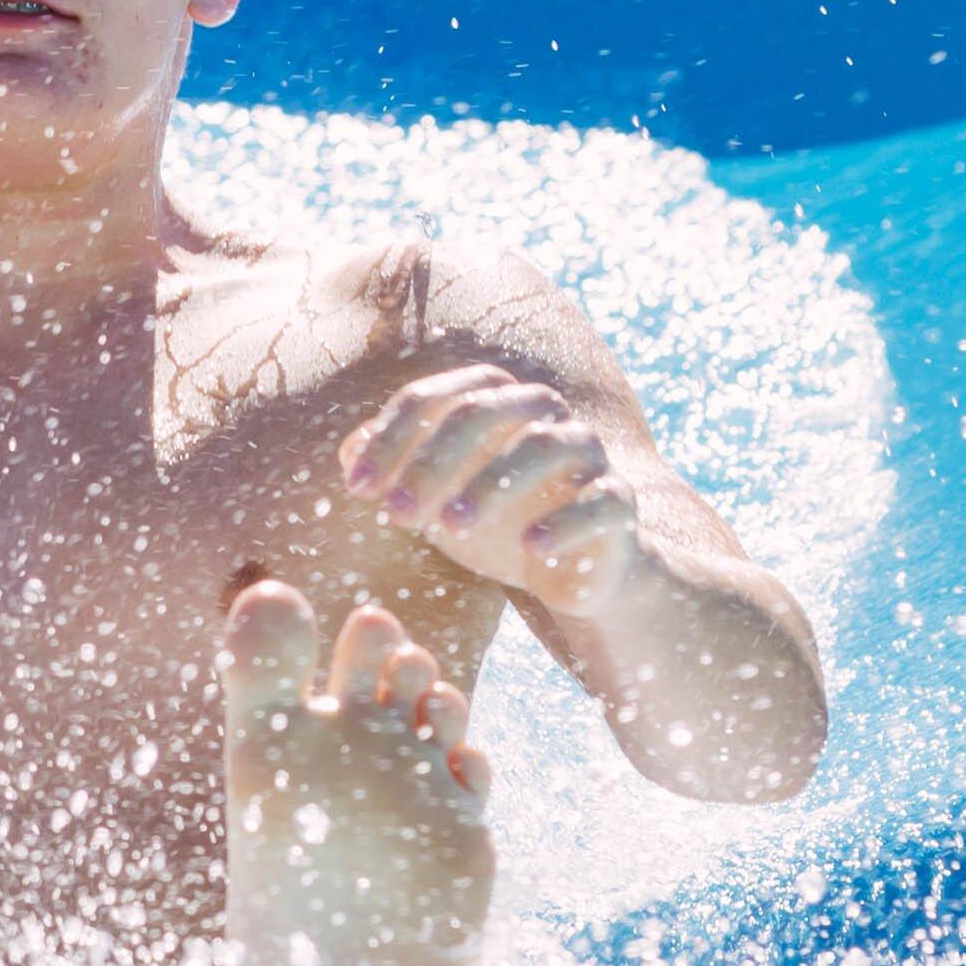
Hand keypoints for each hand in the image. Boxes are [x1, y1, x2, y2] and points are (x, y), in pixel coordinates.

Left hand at [339, 362, 642, 610]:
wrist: (572, 568)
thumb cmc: (495, 523)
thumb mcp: (435, 499)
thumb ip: (393, 469)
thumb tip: (347, 450)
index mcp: (492, 400)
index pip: (434, 398)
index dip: (391, 438)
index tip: (357, 489)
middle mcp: (542, 412)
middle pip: (484, 410)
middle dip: (432, 459)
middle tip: (396, 511)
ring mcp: (585, 452)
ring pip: (543, 444)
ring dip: (491, 482)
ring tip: (452, 527)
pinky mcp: (617, 499)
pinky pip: (599, 499)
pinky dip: (565, 520)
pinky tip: (530, 547)